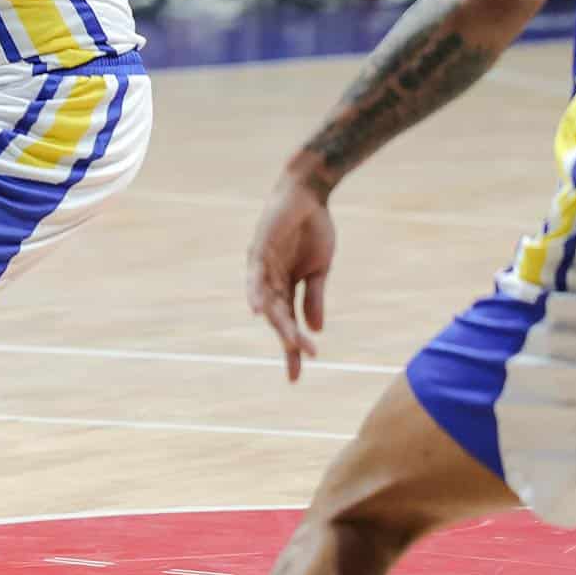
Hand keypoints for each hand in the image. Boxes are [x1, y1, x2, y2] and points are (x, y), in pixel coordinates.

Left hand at [246, 169, 335, 380]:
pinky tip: (258, 310)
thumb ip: (314, 297)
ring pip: (270, 302)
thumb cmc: (314, 230)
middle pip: (279, 318)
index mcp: (287, 286)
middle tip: (299, 364)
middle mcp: (271, 280)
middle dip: (288, 342)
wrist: (310, 197)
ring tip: (292, 345)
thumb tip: (314, 331)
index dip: (291, 349)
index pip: (289, 323)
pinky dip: (257, 293)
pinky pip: (256, 276)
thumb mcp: (319, 269)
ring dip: (281, 323)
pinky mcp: (260, 250)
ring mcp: (263, 266)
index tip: (295, 377)